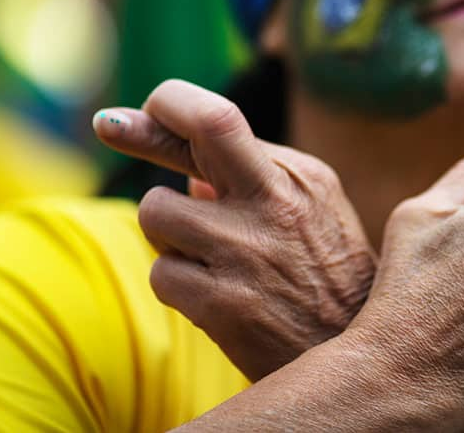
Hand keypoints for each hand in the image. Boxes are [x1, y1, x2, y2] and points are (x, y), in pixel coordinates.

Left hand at [93, 80, 376, 381]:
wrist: (353, 357)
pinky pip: (160, 273)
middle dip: (143, 123)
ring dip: (167, 234)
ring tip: (205, 256)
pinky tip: (211, 295)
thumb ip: (255, 184)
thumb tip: (187, 174)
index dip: (170, 106)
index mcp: (299, 176)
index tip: (142, 110)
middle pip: (204, 125)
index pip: (221, 118)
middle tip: (111, 126)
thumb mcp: (313, 214)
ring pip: (156, 211)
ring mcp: (247, 250)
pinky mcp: (221, 302)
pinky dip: (176, 282)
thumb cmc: (328, 279)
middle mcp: (276, 201)